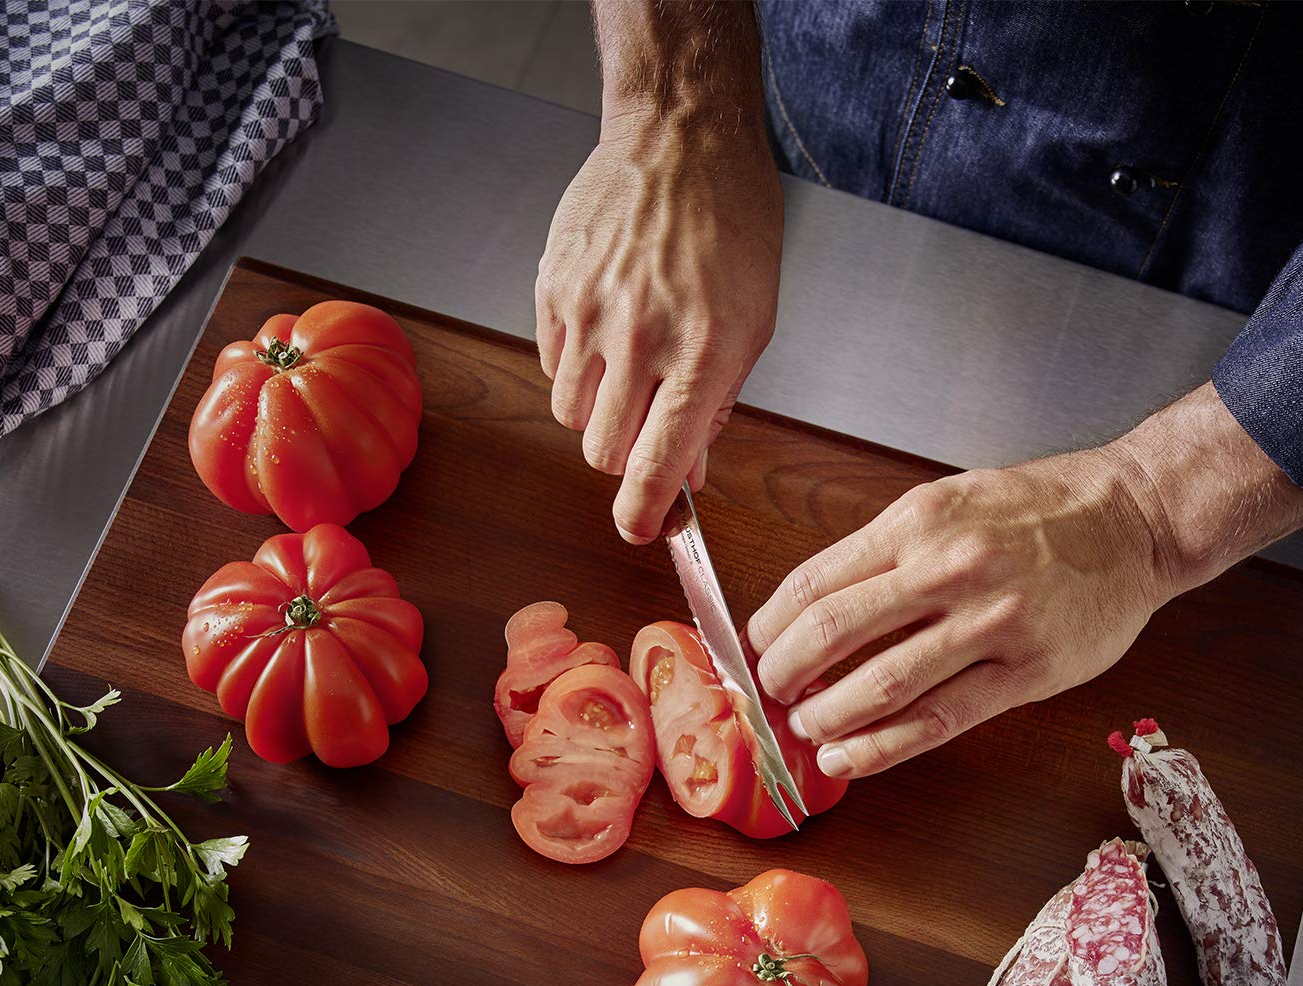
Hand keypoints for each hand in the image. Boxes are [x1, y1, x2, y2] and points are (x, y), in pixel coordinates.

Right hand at [535, 103, 781, 543]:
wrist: (680, 137)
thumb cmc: (731, 224)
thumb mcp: (751, 322)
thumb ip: (715, 404)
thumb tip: (687, 473)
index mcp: (703, 351)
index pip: (659, 461)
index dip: (644, 512)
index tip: (640, 531)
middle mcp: (641, 337)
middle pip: (602, 450)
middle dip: (623, 456)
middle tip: (644, 427)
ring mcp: (589, 312)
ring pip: (570, 415)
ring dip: (596, 412)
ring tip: (627, 368)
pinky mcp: (552, 290)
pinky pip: (551, 366)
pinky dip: (575, 367)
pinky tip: (605, 329)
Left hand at [746, 383, 1302, 777]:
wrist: (1135, 520)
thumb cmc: (1038, 511)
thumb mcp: (949, 501)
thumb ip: (886, 551)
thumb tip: (813, 609)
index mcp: (919, 522)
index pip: (814, 582)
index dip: (769, 626)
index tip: (755, 648)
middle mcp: (949, 568)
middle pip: (832, 634)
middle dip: (784, 674)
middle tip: (771, 693)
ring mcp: (990, 624)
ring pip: (881, 686)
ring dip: (826, 718)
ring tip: (807, 730)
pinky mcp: (1025, 673)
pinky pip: (937, 721)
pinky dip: (881, 748)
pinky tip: (849, 758)